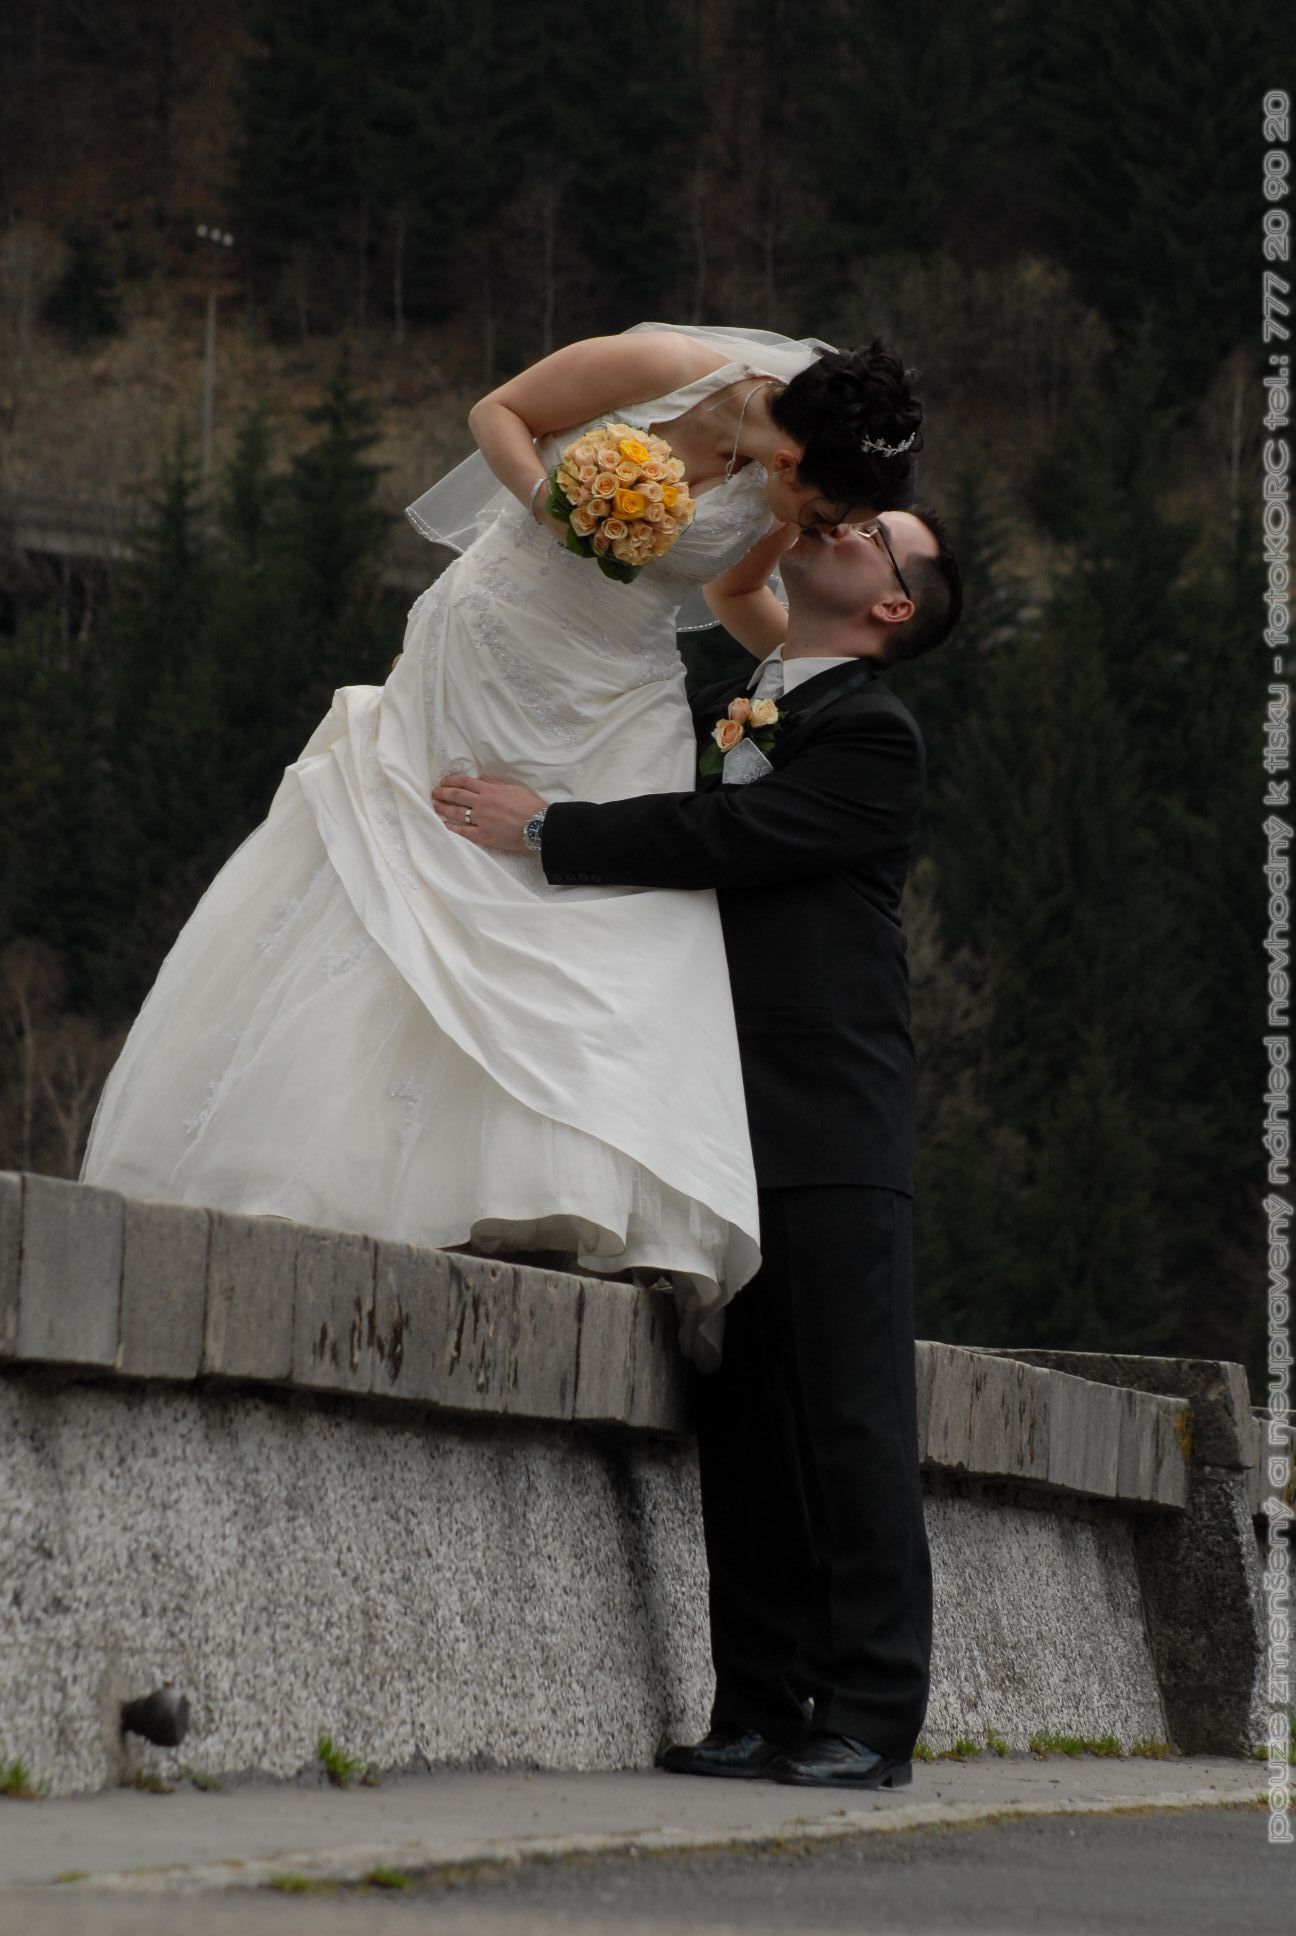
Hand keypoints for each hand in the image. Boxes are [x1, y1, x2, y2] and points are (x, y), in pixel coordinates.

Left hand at [431, 772, 546, 853]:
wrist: (538, 826)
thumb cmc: (530, 806)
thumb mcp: (514, 788)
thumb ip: (495, 782)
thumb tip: (480, 777)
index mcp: (489, 790)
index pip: (464, 782)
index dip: (450, 780)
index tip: (443, 782)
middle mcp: (482, 803)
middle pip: (456, 795)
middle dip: (442, 793)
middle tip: (434, 793)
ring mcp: (481, 820)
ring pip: (456, 812)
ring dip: (443, 808)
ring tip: (435, 806)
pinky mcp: (483, 835)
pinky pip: (463, 831)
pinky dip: (452, 827)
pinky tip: (444, 824)